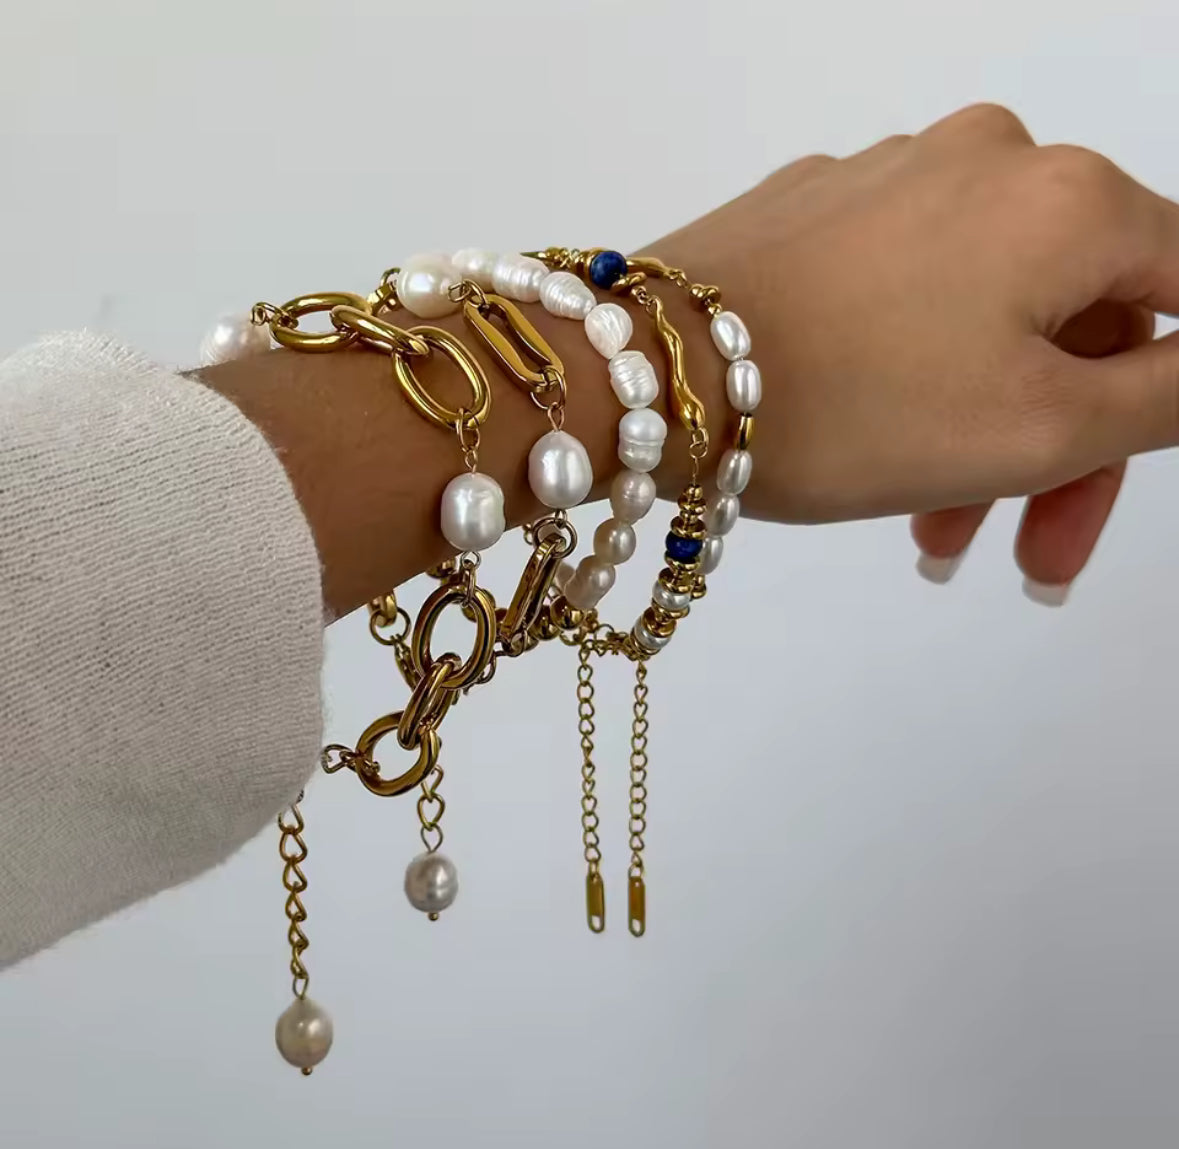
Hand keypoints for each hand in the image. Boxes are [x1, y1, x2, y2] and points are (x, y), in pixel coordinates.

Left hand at [655, 104, 1177, 594]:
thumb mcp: (1042, 426)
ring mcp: (887, 178)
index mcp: (1068, 198)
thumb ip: (1169, 395)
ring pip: (983, 317)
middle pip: (1075, 317)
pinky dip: (913, 377)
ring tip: (936, 537)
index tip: (1105, 488)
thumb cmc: (854, 407)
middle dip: (1062, 450)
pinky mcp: (811, 212)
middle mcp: (986, 159)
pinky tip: (878, 453)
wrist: (647, 380)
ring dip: (980, 432)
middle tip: (1030, 559)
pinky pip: (902, 297)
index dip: (1168, 405)